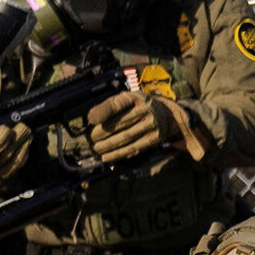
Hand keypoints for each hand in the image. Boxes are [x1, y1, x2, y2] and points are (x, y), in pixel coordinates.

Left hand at [83, 89, 204, 163]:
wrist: (166, 114)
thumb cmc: (138, 106)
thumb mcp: (127, 99)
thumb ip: (110, 105)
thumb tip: (90, 119)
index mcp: (135, 98)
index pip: (118, 104)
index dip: (103, 112)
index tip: (90, 120)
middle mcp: (146, 110)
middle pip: (120, 124)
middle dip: (101, 134)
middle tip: (88, 140)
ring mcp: (151, 126)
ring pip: (125, 138)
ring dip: (107, 146)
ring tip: (95, 150)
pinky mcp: (154, 139)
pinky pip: (133, 149)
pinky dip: (118, 154)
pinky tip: (106, 157)